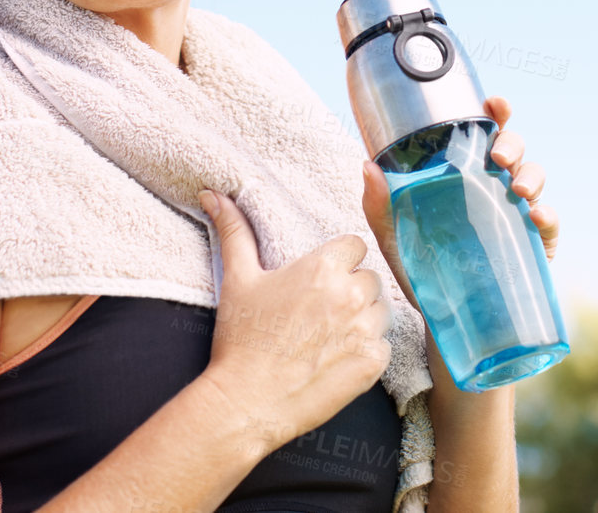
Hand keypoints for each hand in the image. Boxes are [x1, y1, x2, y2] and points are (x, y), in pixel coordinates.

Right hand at [196, 188, 392, 454]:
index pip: (355, 245)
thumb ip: (235, 232)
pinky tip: (338, 358)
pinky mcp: (373, 364)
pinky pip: (384, 345)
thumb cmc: (241, 339)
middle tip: (321, 311)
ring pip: (380, 310)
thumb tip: (213, 194)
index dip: (339, 261)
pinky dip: (367, 350)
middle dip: (351, 289)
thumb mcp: (238, 279)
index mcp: (323, 267)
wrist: (247, 402)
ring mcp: (365, 330)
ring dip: (363, 317)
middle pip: (369, 277)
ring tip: (330, 335)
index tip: (322, 279)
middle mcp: (350, 293)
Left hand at [360, 95, 560, 306]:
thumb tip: (367, 165)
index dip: (494, 112)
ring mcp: (516, 215)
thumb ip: (378, 205)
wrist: (443, 323)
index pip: (482, 133)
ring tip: (520, 190)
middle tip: (498, 156)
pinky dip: (548, 215)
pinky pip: (549, 224)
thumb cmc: (418, 271)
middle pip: (512, 149)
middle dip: (512, 143)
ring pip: (535, 178)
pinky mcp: (534, 246)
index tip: (495, 103)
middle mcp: (492, 187)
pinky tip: (538, 217)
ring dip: (532, 175)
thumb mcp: (393, 237)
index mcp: (462, 175)